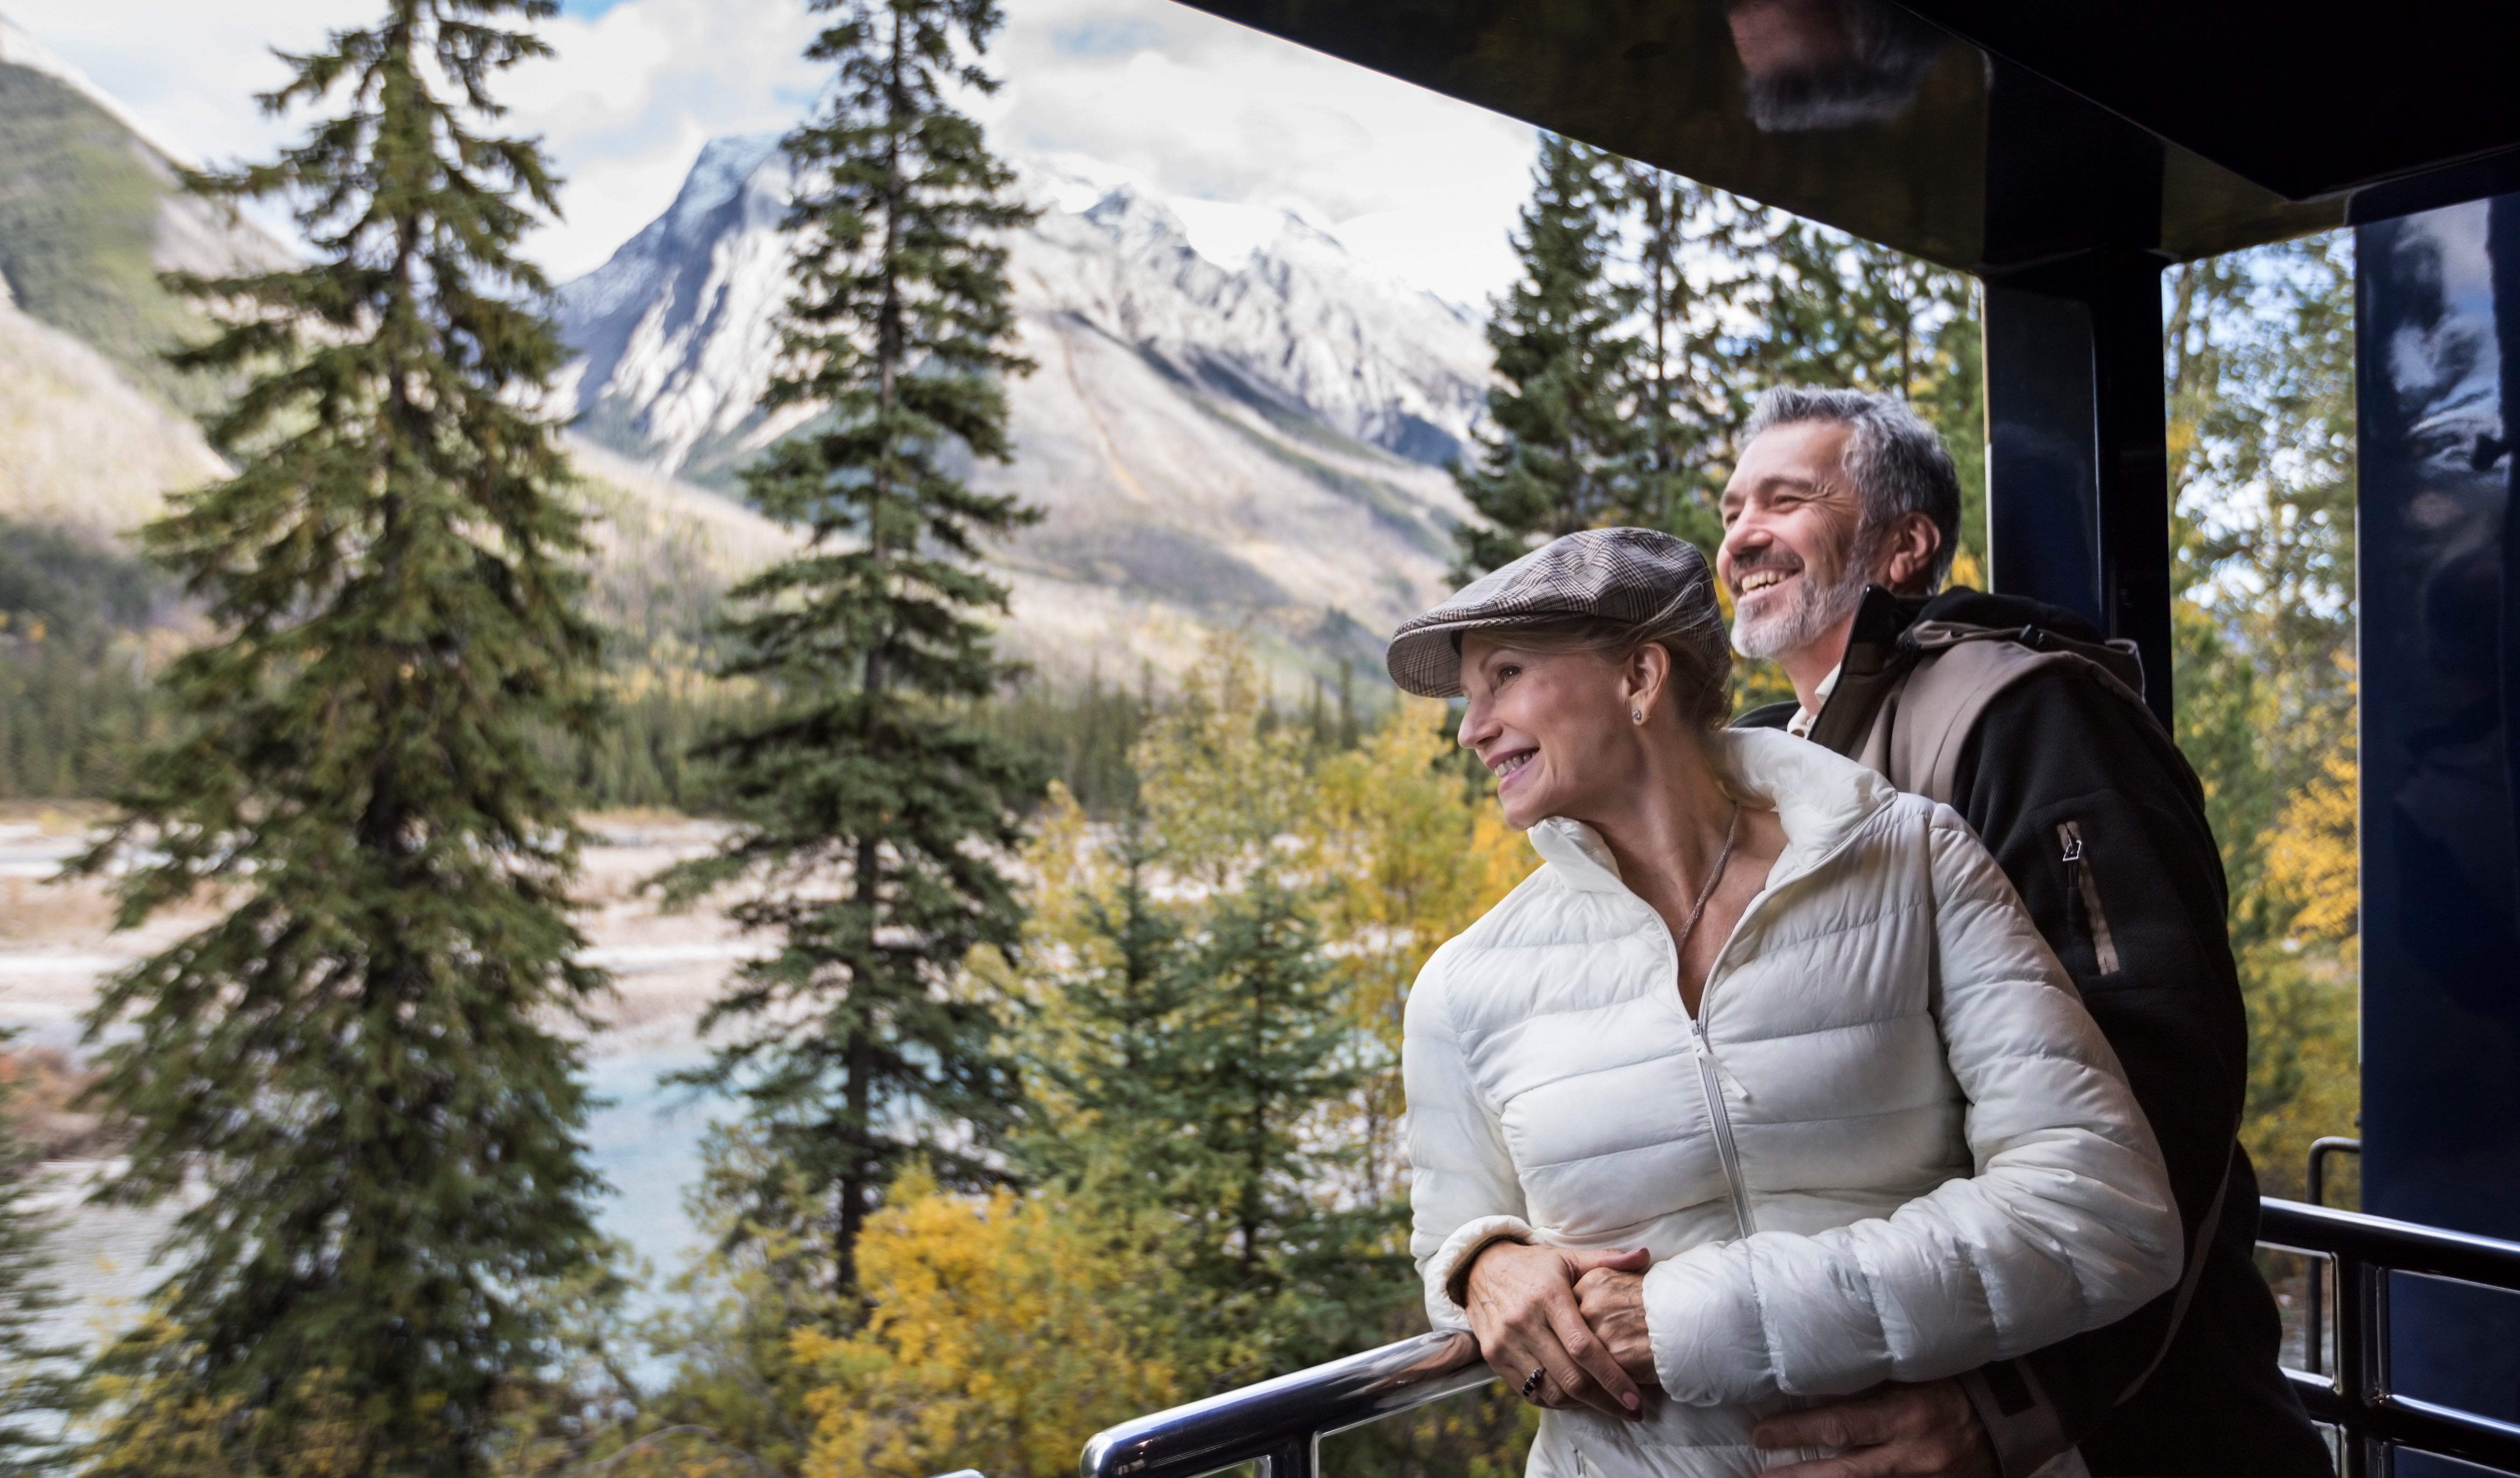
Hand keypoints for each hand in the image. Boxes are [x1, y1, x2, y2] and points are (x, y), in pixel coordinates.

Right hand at [1461, 1241, 1652, 1419]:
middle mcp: (1524, 1322)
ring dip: (1582, 1404)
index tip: (1635, 1399)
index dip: (1612, 1377)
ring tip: (1606, 1405)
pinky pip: (1529, 1392)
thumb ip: (1607, 1260)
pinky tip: (1575, 1399)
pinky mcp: (1493, 1357)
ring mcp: (1506, 1343)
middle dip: (1606, 1400)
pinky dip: (1555, 1401)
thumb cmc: (1534, 1266)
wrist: (1479, 1268)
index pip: (1584, 1348)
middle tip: (1631, 1411)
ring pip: (1551, 1390)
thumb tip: (1645, 1256)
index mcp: (1548, 1297)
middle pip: (1570, 1377)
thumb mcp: (1568, 1257)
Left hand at [1750, 1378, 1996, 1477]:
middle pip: (1844, 1472)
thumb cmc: (1958, 1380)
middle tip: (1756, 1476)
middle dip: (1797, 1477)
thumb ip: (1874, 1382)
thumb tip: (1819, 1380)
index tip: (1760, 1433)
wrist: (2016, 1413)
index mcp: (1907, 1415)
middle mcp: (1914, 1454)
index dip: (1797, 1432)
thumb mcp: (1916, 1373)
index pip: (1841, 1426)